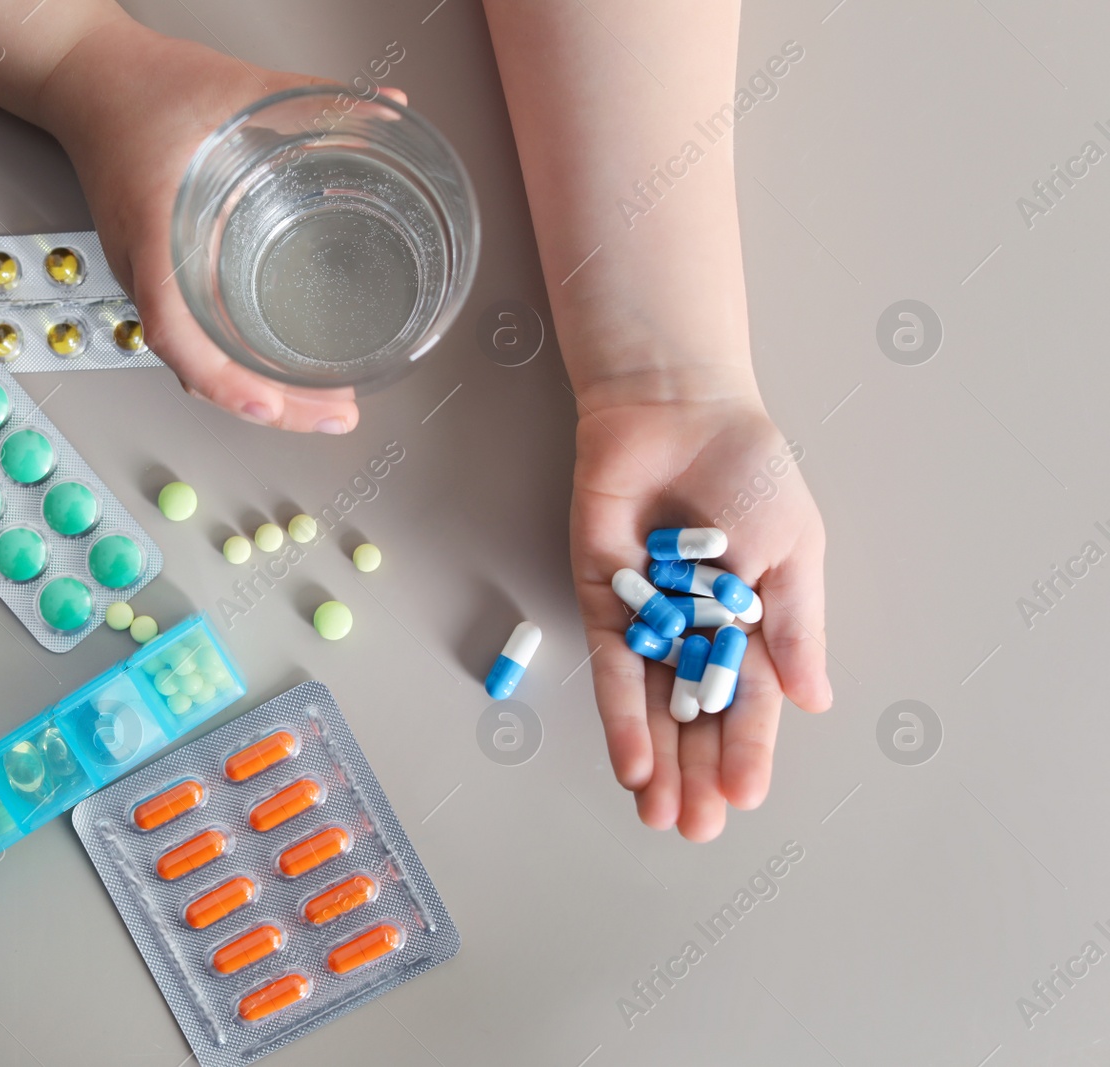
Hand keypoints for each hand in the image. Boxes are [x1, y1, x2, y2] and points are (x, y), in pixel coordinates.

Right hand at [38, 16, 372, 432]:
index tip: (265, 404)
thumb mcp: (239, 88)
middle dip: (268, 404)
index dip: (220, 376)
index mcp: (156, 231)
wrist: (85, 80)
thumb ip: (319, 99)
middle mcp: (146, 266)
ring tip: (316, 403)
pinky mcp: (157, 271)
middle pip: (195, 365)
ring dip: (254, 391)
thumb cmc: (141, 88)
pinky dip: (234, 365)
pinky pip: (192, 336)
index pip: (174, 327)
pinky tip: (274, 365)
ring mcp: (147, 275)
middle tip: (335, 414)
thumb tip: (391, 107)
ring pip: (195, 360)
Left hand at [570, 380, 830, 840]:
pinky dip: (619, 713)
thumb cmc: (748, 470)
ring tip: (662, 815)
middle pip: (694, 716)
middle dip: (696, 773)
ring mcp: (647, 619)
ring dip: (656, 761)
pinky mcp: (602, 599)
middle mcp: (694, 630)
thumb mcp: (792, 551)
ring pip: (650, 705)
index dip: (747, 749)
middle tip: (697, 829)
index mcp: (749, 621)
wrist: (679, 410)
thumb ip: (795, 626)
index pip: (748, 701)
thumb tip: (815, 701)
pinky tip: (631, 760)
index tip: (746, 797)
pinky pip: (610, 665)